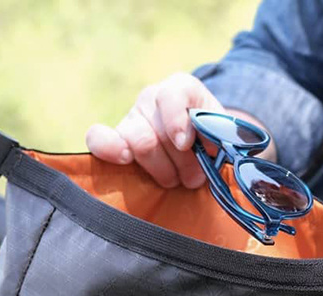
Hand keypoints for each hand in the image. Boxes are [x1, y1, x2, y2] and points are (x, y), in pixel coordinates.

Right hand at [86, 73, 224, 189]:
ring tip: (175, 179)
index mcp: (181, 89)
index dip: (176, 122)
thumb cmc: (212, 145)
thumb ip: (217, 136)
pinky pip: (98, 138)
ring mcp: (132, 118)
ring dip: (161, 170)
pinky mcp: (115, 139)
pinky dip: (108, 149)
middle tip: (195, 176)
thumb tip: (209, 145)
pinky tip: (124, 159)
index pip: (171, 96)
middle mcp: (152, 98)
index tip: (185, 144)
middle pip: (158, 133)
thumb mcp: (224, 136)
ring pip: (137, 143)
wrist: (198, 154)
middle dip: (180, 163)